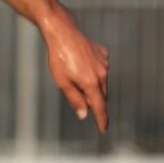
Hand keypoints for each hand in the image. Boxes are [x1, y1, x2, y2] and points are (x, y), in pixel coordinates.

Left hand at [44, 17, 110, 131]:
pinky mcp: (103, 54)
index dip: (101, 120)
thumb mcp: (62, 82)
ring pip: (102, 82)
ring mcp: (104, 63)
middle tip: (83, 103)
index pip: (99, 107)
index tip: (104, 130)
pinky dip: (93, 71)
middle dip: (95, 102)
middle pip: (101, 95)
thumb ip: (74, 99)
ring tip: (76, 77)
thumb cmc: (58, 58)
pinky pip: (100, 68)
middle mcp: (102, 73)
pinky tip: (82, 64)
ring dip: (93, 86)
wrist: (63, 33)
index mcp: (91, 83)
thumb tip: (84, 114)